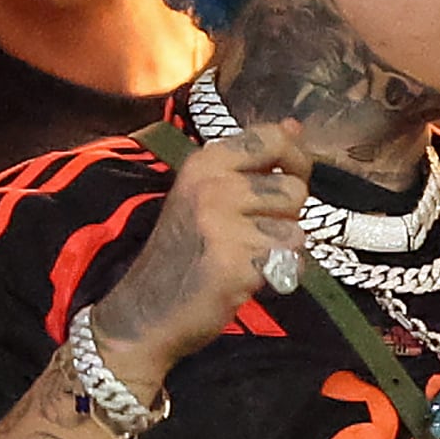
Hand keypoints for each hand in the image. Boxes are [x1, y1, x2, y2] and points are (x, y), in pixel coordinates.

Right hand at [93, 122, 307, 391]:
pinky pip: (289, 262)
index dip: (296, 159)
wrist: (144, 312)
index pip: (272, 138)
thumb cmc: (183, 252)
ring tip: (246, 258)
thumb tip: (294, 126)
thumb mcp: (206, 195)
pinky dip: (279, 275)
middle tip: (253, 234)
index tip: (288, 180)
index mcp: (205, 163)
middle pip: (294, 189)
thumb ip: (250, 164)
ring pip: (296, 230)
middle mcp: (212, 185)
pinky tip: (247, 279)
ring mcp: (222, 223)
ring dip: (281, 250)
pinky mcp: (235, 261)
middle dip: (285, 217)